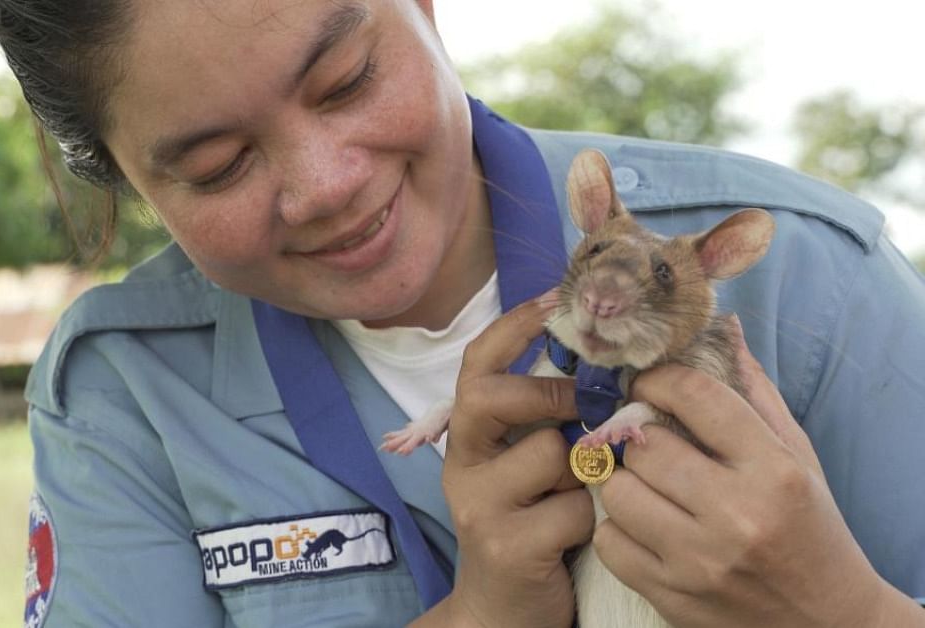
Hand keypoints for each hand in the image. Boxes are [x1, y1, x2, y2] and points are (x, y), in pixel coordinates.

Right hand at [414, 295, 591, 627]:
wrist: (505, 612)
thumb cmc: (534, 527)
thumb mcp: (533, 467)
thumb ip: (551, 422)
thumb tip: (609, 362)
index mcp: (469, 438)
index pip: (476, 365)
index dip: (513, 327)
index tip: (556, 297)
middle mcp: (462, 465)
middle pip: (490, 397)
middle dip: (548, 393)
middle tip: (585, 405)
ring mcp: (478, 505)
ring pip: (548, 453)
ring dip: (585, 472)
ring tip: (583, 496)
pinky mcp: (505, 545)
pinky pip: (571, 508)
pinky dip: (591, 519)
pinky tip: (580, 536)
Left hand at [592, 316, 909, 626]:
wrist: (826, 623)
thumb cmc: (808, 527)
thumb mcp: (795, 457)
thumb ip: (753, 394)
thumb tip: (719, 328)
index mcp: (773, 471)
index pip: (696, 396)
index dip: (661, 380)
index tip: (649, 384)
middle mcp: (736, 514)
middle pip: (644, 446)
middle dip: (640, 437)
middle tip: (648, 441)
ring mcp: (699, 560)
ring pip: (617, 492)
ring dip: (624, 482)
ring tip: (647, 485)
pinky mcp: (670, 596)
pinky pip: (608, 541)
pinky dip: (618, 530)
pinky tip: (644, 527)